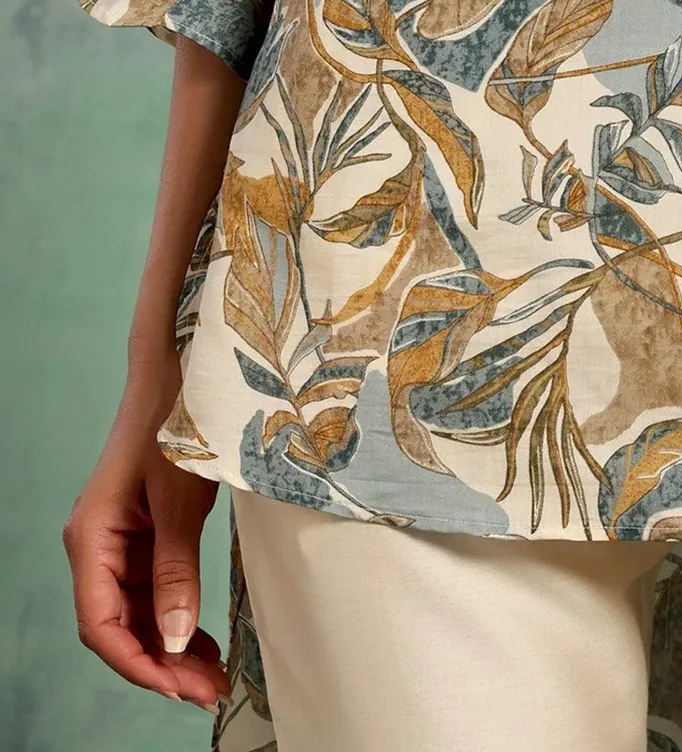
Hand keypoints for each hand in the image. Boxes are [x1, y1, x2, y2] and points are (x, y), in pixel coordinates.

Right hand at [64, 344, 226, 711]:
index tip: (178, 688)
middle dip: (160, 664)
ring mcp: (122, 541)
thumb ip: (176, 568)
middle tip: (208, 690)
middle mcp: (98, 546)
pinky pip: (155, 589)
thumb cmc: (174, 421)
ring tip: (212, 676)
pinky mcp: (146, 534)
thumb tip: (172, 637)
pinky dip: (177, 617)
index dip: (138, 663)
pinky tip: (202, 641)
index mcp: (91, 538)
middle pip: (119, 626)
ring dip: (170, 646)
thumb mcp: (178, 498)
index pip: (101, 624)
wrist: (182, 368)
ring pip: (138, 613)